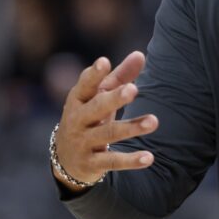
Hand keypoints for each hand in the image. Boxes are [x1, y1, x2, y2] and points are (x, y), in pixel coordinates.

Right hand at [53, 51, 158, 191]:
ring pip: (108, 134)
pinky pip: (112, 161)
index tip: (104, 61)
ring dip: (131, 128)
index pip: (85, 85)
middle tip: (133, 89)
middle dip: (114, 98)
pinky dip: (131, 160)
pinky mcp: (91, 164)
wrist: (65, 159)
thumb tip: (140, 54)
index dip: (94, 74)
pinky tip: (149, 157)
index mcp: (78, 100)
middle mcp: (77, 120)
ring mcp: (83, 142)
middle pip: (97, 107)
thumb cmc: (89, 117)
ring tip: (154, 121)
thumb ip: (120, 76)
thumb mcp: (99, 97)